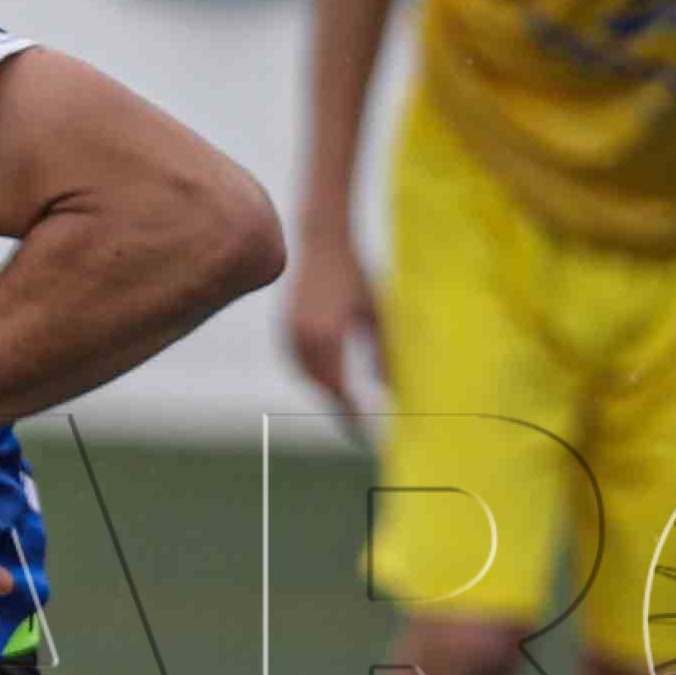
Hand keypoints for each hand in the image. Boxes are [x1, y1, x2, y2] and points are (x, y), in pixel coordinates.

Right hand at [281, 232, 379, 433]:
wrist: (321, 240)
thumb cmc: (356, 273)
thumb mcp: (377, 313)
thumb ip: (384, 352)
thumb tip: (391, 390)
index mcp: (329, 336)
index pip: (340, 390)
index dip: (351, 416)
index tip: (366, 434)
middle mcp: (304, 339)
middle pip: (322, 388)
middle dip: (340, 409)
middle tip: (358, 428)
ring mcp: (290, 334)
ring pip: (308, 378)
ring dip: (326, 393)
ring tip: (346, 409)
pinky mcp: (284, 328)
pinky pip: (299, 363)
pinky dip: (315, 376)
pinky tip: (330, 381)